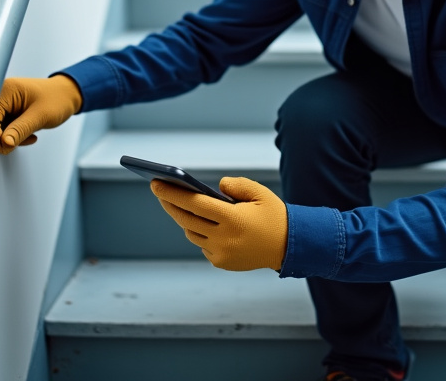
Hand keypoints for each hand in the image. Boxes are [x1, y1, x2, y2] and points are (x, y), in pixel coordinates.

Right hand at [0, 75, 81, 154]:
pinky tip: (28, 133)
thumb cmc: (57, 99)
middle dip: (5, 138)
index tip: (9, 144)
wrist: (66, 95)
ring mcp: (3, 104)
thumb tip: (4, 143)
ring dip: (12, 138)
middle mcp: (0, 96)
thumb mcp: (41, 116)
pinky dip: (14, 136)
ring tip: (30, 134)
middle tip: (24, 139)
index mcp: (5, 91)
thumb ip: (20, 130)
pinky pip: (4, 130)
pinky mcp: (7, 113)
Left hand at [151, 177, 287, 271]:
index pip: (194, 204)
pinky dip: (200, 233)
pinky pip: (202, 244)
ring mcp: (221, 253)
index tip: (156, 183)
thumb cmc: (274, 216)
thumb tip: (216, 186)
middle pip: (186, 219)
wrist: (289, 247)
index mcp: (232, 219)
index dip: (172, 193)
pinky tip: (201, 222)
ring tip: (177, 204)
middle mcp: (224, 238)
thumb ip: (236, 185)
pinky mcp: (222, 262)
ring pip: (191, 233)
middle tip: (159, 190)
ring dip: (184, 219)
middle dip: (169, 203)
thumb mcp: (259, 193)